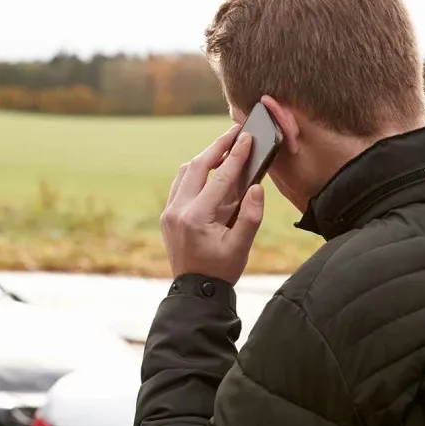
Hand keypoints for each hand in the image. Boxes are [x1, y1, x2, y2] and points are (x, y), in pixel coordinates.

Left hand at [160, 125, 265, 284]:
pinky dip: (195, 174)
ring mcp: (169, 212)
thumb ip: (251, 216)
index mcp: (196, 218)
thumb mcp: (241, 246)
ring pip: (184, 173)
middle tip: (236, 133)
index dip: (235, 156)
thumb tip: (256, 186)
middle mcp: (177, 211)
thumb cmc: (221, 270)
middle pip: (196, 166)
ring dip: (204, 159)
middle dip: (217, 147)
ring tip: (226, 149)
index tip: (247, 137)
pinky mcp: (168, 215)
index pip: (219, 178)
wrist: (195, 292)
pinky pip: (180, 185)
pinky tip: (211, 171)